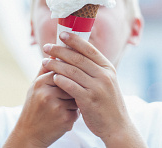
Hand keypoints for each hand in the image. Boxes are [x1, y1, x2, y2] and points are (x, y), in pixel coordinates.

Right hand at [4, 64, 79, 147]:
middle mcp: (48, 94)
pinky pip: (77, 110)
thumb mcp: (35, 87)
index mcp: (41, 82)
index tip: (68, 79)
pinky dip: (73, 113)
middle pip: (72, 83)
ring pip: (77, 96)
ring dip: (74, 101)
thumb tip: (55, 53)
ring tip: (61, 107)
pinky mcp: (65, 119)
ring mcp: (57, 107)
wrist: (28, 135)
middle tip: (66, 94)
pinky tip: (63, 117)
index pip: (63, 70)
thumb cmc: (33, 108)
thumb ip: (45, 70)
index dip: (68, 75)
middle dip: (73, 88)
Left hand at [42, 32, 146, 147]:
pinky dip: (60, 80)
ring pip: (72, 71)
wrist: (117, 126)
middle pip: (78, 58)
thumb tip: (76, 52)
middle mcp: (104, 75)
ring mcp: (97, 88)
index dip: (74, 40)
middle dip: (60, 51)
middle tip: (47, 47)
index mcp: (107, 68)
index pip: (89, 49)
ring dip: (56, 64)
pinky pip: (71, 86)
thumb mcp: (106, 81)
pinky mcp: (89, 100)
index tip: (61, 35)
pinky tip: (52, 77)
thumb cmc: (107, 102)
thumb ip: (94, 68)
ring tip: (44, 61)